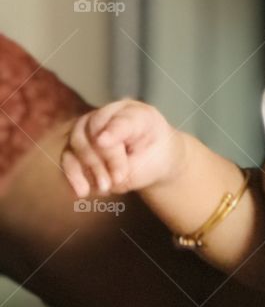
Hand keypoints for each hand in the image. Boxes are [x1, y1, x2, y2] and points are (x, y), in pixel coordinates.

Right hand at [60, 99, 186, 198]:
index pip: (122, 121)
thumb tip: (101, 162)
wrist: (149, 160)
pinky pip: (68, 160)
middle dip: (104, 159)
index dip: (112, 131)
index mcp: (133, 114)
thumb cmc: (153, 157)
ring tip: (104, 188)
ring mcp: (87, 130)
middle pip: (94, 132)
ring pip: (76, 144)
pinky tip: (82, 192)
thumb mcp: (153, 159)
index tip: (102, 141)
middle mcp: (106, 117)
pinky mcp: (76, 148)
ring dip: (88, 169)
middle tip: (119, 179)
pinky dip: (73, 176)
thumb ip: (131, 166)